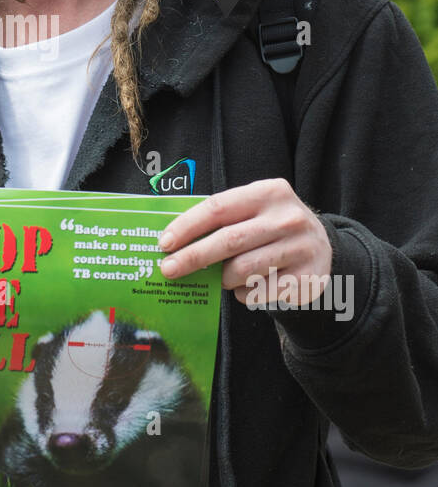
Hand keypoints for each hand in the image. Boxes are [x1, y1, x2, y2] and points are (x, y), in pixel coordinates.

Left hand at [158, 178, 332, 307]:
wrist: (322, 248)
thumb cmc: (271, 228)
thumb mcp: (254, 210)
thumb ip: (222, 220)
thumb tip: (174, 243)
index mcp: (269, 192)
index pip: (218, 207)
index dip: (187, 226)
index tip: (164, 243)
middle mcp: (288, 218)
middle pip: (228, 240)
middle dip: (192, 257)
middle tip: (168, 270)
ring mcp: (300, 248)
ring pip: (242, 270)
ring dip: (223, 278)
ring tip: (222, 277)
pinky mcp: (307, 278)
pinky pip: (258, 292)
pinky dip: (244, 293)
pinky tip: (247, 287)